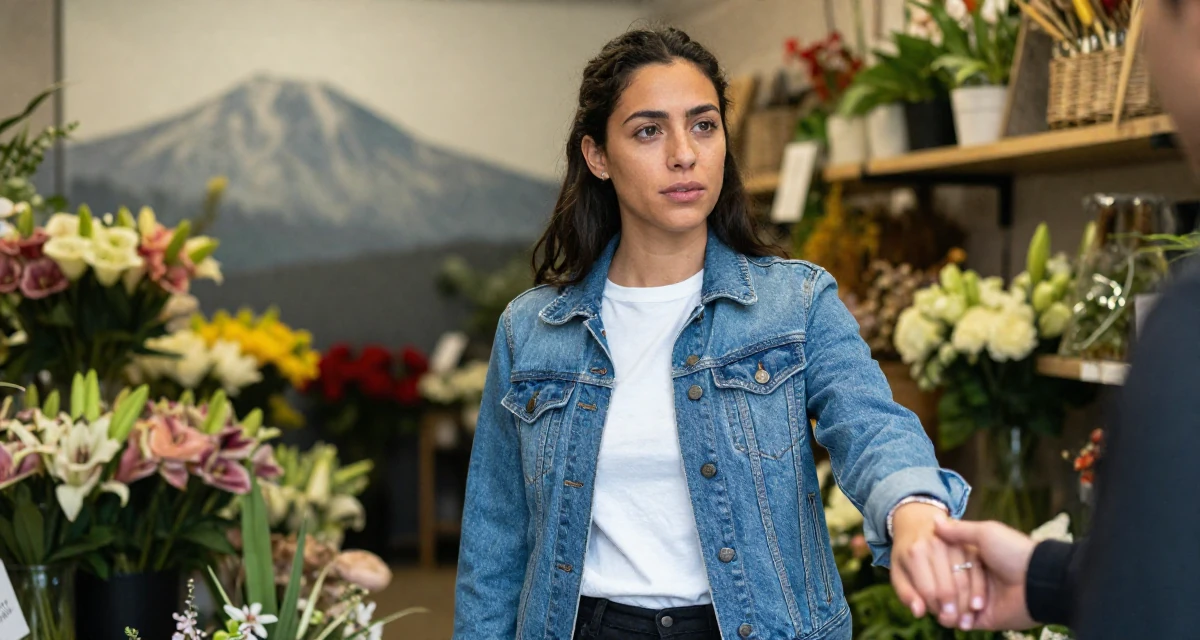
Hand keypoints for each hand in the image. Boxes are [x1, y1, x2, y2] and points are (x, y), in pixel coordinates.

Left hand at [890, 503, 986, 630]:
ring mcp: (954, 542)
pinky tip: (978, 604)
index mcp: (915, 553)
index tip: (942, 618)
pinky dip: (980, 589)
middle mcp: (934, 545)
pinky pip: (978, 570)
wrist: (918, 519)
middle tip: (957, 622)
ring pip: (964, 580)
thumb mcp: (898, 570)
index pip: (928, 590)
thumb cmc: (906, 553)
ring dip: (968, 603)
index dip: (936, 609)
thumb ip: (906, 593)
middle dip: (953, 610)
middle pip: (948, 587)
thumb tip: (919, 613)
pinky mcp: (969, 542)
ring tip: (968, 617)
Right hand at [933, 519, 1037, 630]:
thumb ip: (959, 530)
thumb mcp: (986, 533)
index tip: (924, 569)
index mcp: (973, 558)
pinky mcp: (985, 618)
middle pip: (945, 586)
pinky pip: (963, 622)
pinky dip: (957, 621)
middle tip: (936, 593)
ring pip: (951, 605)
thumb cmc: (1013, 553)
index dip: (935, 569)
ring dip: (947, 608)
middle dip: (939, 591)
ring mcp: (978, 599)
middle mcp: (974, 579)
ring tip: (944, 608)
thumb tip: (934, 521)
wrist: (1039, 582)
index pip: (944, 564)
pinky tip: (955, 618)